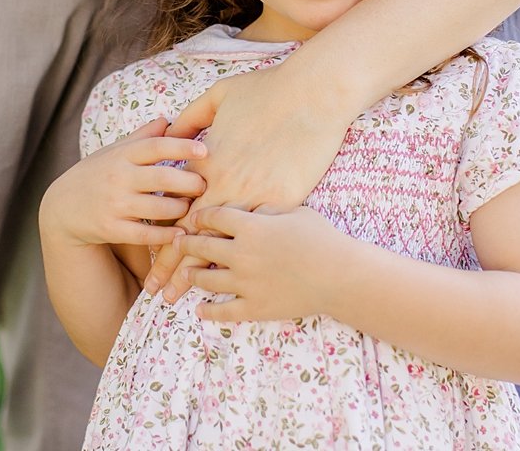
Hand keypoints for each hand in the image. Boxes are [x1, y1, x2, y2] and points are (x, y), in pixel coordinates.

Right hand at [40, 117, 207, 248]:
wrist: (62, 208)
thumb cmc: (95, 174)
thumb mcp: (114, 152)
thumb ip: (142, 138)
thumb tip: (167, 120)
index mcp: (121, 156)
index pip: (155, 146)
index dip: (182, 146)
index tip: (204, 149)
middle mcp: (118, 178)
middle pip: (162, 178)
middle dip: (189, 182)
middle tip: (204, 184)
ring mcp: (114, 205)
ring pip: (158, 209)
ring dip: (180, 209)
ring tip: (191, 206)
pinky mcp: (111, 229)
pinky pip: (145, 235)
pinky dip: (165, 236)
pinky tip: (180, 233)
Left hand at [142, 64, 352, 300]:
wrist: (315, 94)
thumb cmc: (267, 90)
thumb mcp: (218, 96)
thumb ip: (190, 117)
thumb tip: (171, 129)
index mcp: (210, 164)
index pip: (179, 214)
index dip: (162, 244)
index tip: (151, 264)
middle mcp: (229, 187)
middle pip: (195, 239)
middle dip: (174, 270)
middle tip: (157, 293)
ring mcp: (259, 197)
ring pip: (225, 246)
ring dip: (203, 275)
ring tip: (184, 298)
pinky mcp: (288, 200)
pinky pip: (263, 238)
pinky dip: (246, 261)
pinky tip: (234, 281)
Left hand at [174, 204, 347, 321]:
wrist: (341, 275)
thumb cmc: (322, 238)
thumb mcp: (295, 211)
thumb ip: (267, 208)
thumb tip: (250, 207)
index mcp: (251, 227)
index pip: (212, 217)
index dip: (200, 216)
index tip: (194, 218)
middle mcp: (241, 254)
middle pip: (200, 247)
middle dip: (185, 244)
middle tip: (178, 243)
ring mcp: (246, 283)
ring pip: (205, 279)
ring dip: (192, 276)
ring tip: (186, 275)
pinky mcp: (254, 307)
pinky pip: (223, 312)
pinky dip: (208, 311)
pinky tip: (199, 309)